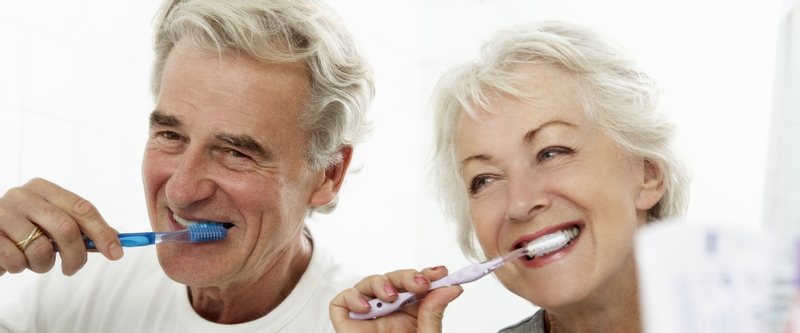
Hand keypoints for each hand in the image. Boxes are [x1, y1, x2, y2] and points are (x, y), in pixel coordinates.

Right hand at [0, 178, 122, 275]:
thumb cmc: (21, 229)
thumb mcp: (49, 222)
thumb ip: (80, 228)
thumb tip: (115, 240)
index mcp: (43, 188)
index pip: (82, 208)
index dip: (102, 232)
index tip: (116, 253)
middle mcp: (22, 196)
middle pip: (66, 228)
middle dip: (76, 255)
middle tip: (73, 269)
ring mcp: (2, 214)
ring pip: (40, 249)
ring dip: (43, 265)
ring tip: (34, 261)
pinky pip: (16, 261)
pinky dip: (20, 268)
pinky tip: (15, 260)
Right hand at [330, 266, 462, 332]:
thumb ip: (434, 314)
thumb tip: (451, 288)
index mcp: (411, 317)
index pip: (416, 287)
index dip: (426, 275)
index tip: (441, 274)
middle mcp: (389, 315)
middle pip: (392, 281)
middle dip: (406, 276)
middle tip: (421, 284)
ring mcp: (367, 320)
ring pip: (367, 285)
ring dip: (381, 283)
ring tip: (391, 296)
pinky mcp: (347, 326)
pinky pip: (341, 302)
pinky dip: (352, 297)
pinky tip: (367, 307)